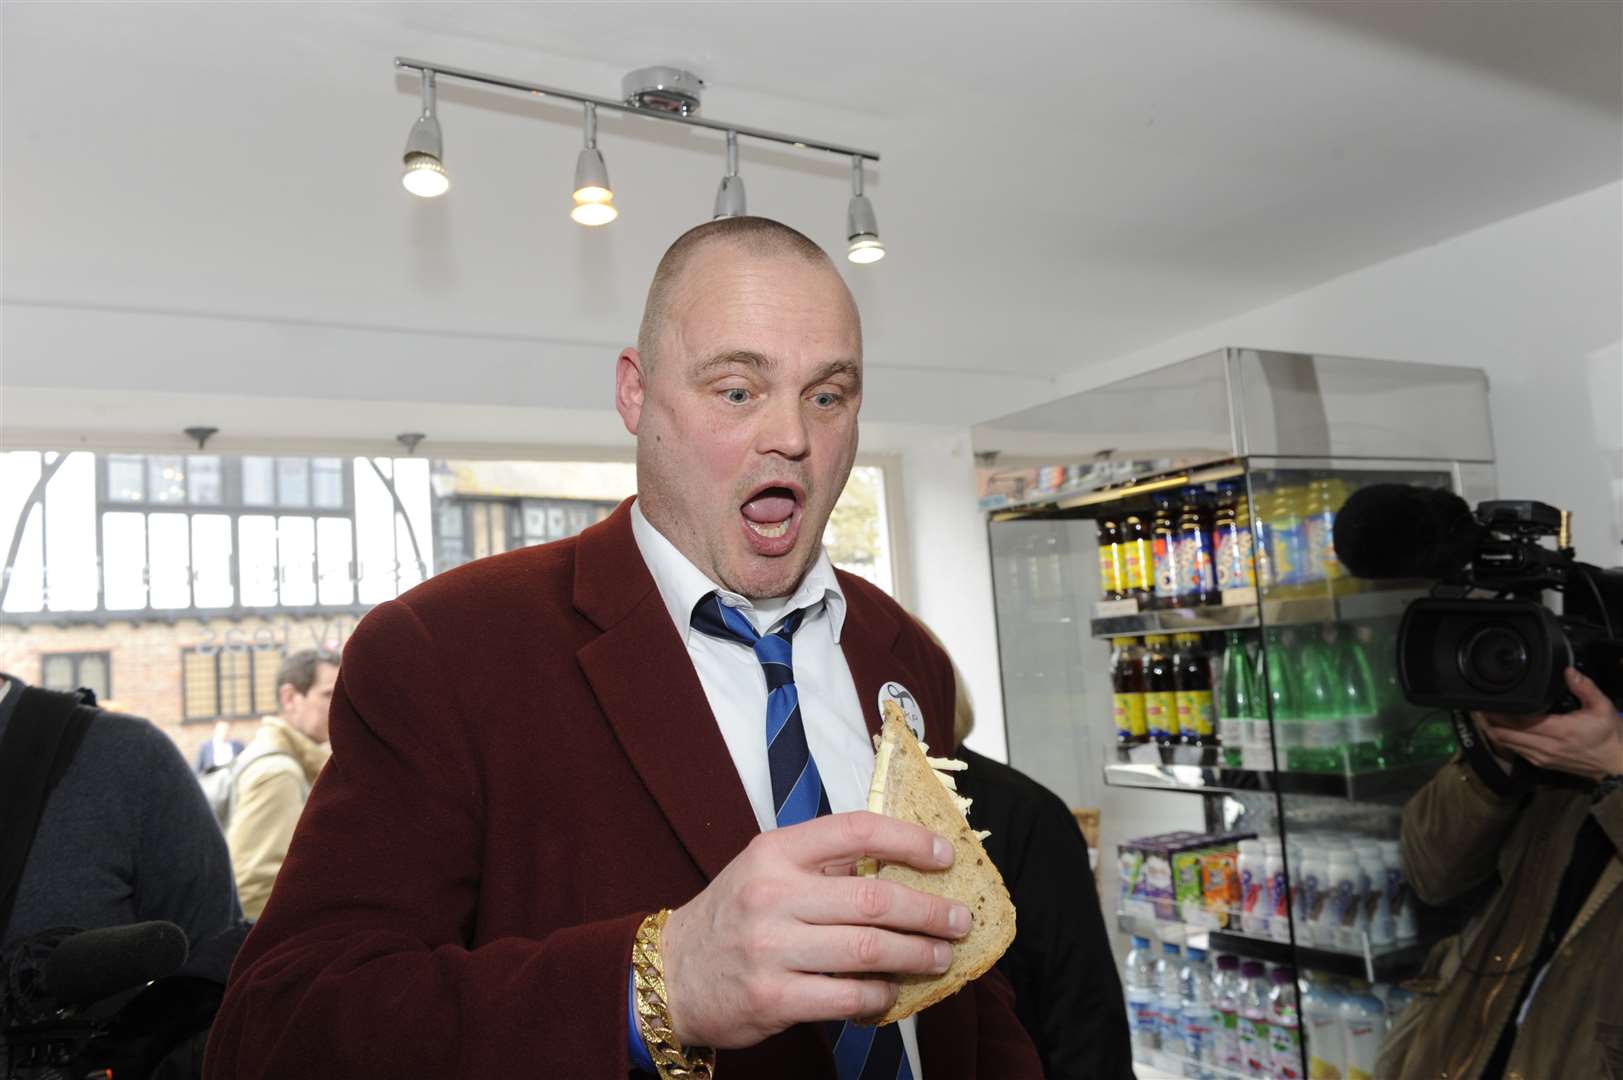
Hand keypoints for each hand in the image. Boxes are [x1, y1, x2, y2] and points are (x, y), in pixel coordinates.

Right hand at [659, 810, 971, 1049]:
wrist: (673, 972)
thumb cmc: (735, 915)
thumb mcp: (766, 868)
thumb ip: (823, 861)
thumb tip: (903, 863)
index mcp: (776, 851)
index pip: (856, 830)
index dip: (909, 841)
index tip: (945, 855)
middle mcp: (773, 895)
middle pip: (874, 899)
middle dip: (930, 911)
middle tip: (959, 919)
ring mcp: (772, 949)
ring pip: (870, 951)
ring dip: (917, 955)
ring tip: (941, 956)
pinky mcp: (774, 999)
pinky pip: (849, 998)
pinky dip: (880, 996)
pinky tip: (892, 992)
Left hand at [1476, 668, 1622, 781]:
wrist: (1617, 766)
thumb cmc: (1611, 736)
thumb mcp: (1603, 708)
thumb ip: (1585, 688)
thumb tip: (1568, 671)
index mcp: (1560, 730)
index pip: (1519, 720)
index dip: (1499, 711)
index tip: (1487, 700)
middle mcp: (1546, 746)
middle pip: (1504, 733)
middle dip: (1488, 719)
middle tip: (1477, 705)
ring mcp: (1541, 757)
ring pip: (1506, 743)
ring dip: (1492, 729)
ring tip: (1483, 714)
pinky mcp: (1541, 763)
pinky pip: (1514, 750)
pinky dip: (1503, 739)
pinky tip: (1499, 727)